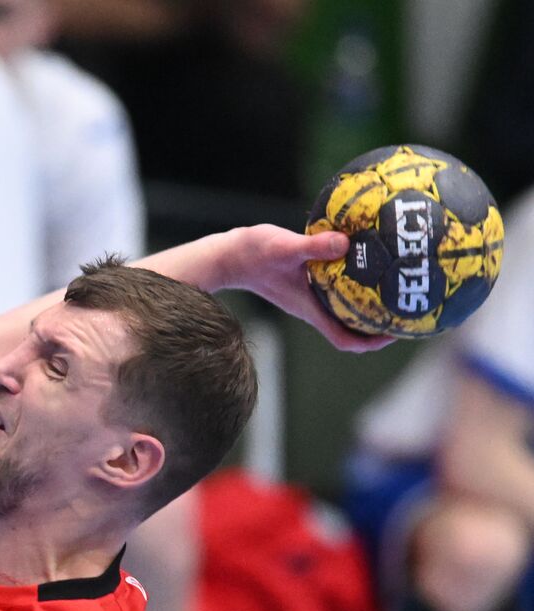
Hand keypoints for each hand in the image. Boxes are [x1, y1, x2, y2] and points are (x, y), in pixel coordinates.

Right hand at [223, 225, 392, 352]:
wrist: (228, 256)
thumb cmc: (251, 253)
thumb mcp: (283, 247)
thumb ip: (313, 246)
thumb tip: (345, 242)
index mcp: (310, 309)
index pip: (345, 339)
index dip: (372, 342)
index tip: (396, 333)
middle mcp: (313, 308)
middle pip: (351, 329)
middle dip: (380, 326)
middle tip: (407, 311)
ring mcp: (309, 297)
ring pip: (345, 311)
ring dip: (369, 306)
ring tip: (395, 289)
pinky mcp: (306, 283)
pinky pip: (338, 290)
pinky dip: (354, 284)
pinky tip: (367, 262)